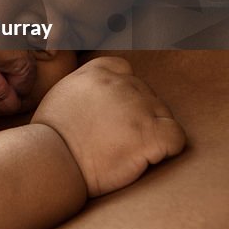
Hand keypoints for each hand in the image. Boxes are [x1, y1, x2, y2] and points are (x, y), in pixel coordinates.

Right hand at [31, 56, 185, 196]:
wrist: (52, 157)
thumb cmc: (52, 133)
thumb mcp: (63, 92)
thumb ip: (87, 85)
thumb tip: (101, 91)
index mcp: (98, 71)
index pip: (126, 71)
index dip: (124, 92)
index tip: (113, 112)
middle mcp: (121, 83)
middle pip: (146, 94)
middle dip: (137, 114)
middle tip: (117, 137)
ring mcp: (139, 108)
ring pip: (163, 114)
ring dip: (150, 130)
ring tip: (126, 149)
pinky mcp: (151, 135)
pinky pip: (176, 137)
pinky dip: (169, 147)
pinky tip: (148, 156)